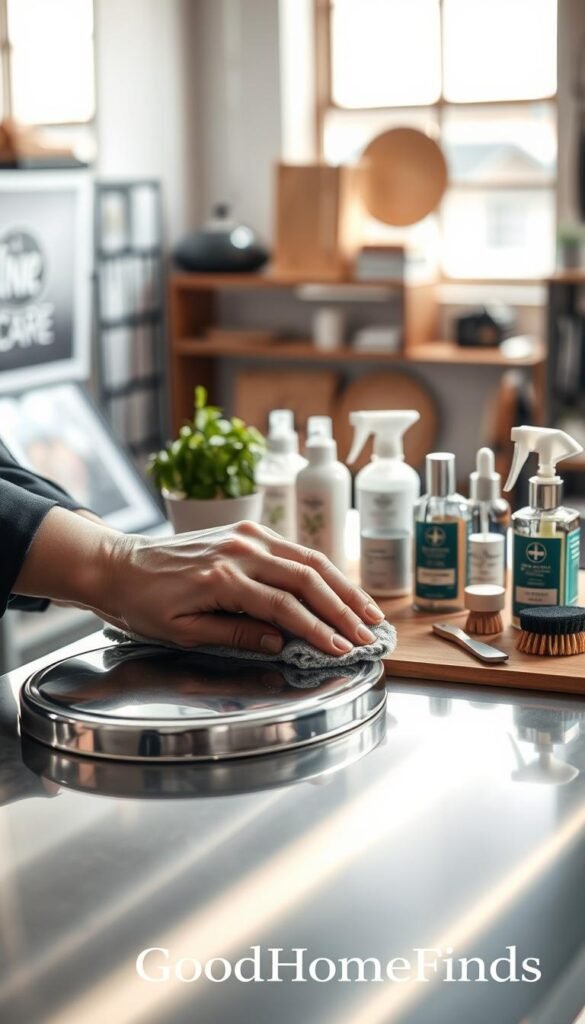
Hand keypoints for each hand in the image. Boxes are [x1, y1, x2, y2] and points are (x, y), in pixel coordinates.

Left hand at [104, 520, 384, 655]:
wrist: (118, 565)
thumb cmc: (143, 605)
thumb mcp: (182, 633)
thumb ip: (235, 634)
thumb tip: (282, 643)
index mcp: (222, 578)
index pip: (285, 607)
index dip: (319, 630)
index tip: (343, 650)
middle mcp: (240, 549)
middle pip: (307, 577)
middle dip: (343, 609)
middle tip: (369, 634)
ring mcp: (245, 534)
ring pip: (308, 559)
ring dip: (342, 586)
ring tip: (369, 612)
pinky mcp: (246, 530)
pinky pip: (293, 549)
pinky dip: (322, 570)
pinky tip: (340, 588)